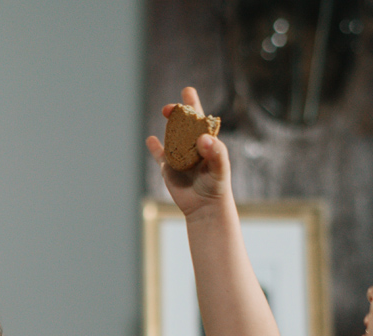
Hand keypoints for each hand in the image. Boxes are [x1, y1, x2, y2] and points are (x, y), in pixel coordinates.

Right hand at [145, 87, 230, 217]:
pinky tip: (151, 139)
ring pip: (170, 136)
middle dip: (178, 112)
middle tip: (171, 108)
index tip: (188, 92)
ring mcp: (179, 155)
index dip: (194, 105)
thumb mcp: (220, 168)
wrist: (205, 206)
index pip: (200, 119)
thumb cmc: (216, 185)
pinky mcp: (168, 168)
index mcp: (206, 142)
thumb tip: (202, 138)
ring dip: (168, 125)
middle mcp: (191, 146)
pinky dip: (154, 147)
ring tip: (166, 112)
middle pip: (183, 124)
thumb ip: (215, 152)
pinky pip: (159, 155)